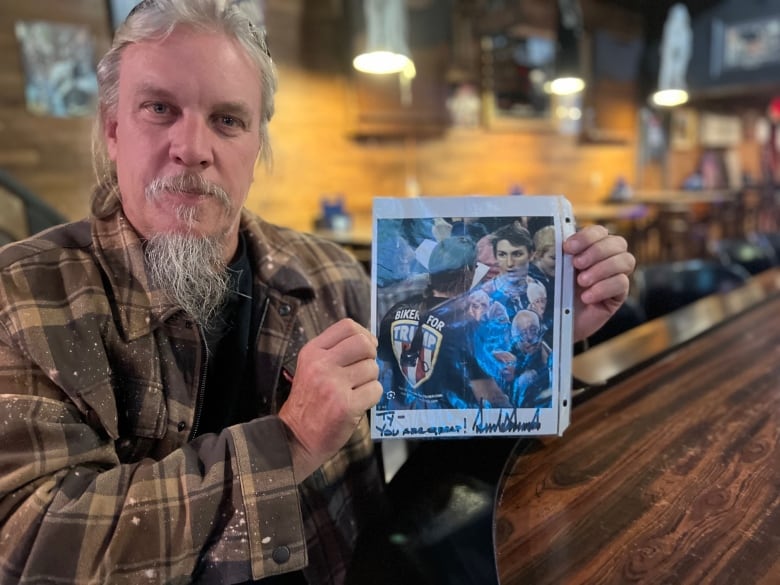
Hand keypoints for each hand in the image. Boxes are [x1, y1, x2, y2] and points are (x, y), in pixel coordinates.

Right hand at [278, 319, 381, 480]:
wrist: (295, 437)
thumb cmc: (308, 402)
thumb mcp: (310, 368)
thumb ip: (333, 352)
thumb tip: (368, 341)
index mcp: (312, 352)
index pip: (347, 326)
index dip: (364, 334)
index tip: (366, 347)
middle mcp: (322, 364)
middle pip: (364, 343)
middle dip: (371, 355)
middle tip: (365, 368)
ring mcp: (334, 385)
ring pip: (373, 368)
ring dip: (371, 379)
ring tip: (356, 390)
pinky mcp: (347, 405)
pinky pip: (376, 390)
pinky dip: (372, 396)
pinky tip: (359, 402)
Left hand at [564, 225, 635, 341]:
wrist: (557, 321)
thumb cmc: (555, 292)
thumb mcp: (556, 270)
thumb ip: (560, 254)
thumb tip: (562, 242)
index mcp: (590, 248)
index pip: (600, 231)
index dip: (587, 237)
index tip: (568, 248)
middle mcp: (607, 259)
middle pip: (618, 243)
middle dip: (597, 251)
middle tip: (577, 264)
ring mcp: (615, 276)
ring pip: (626, 260)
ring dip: (602, 269)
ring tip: (582, 281)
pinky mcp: (618, 295)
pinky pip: (622, 284)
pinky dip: (604, 288)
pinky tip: (587, 296)